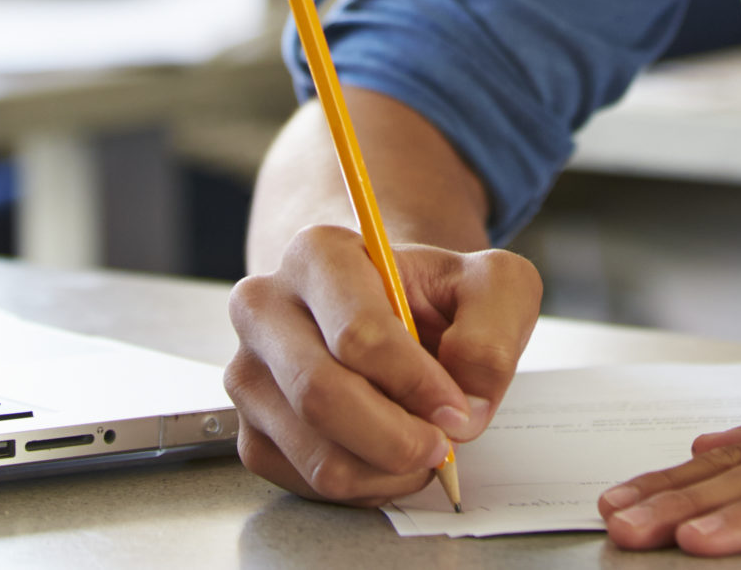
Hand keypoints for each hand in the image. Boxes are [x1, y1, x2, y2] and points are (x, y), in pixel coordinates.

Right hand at [225, 222, 540, 504]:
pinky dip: (365, 486)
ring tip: (421, 446)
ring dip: (388, 469)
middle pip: (320, 396)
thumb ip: (491, 333)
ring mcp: (248, 374)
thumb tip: (466, 404)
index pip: (356, 334)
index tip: (459, 407)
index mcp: (317, 254)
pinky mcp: (251, 431)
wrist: (390, 315)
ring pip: (318, 453)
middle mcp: (265, 309)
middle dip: (399, 438)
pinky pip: (309, 483)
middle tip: (444, 444)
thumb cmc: (434, 297)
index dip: (416, 383)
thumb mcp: (492, 286)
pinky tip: (389, 455)